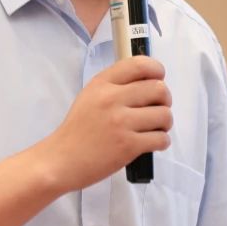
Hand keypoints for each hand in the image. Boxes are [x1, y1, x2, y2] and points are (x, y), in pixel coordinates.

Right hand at [35, 55, 172, 192]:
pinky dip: (161, 141)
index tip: (158, 80)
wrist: (61, 160)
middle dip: (165, 100)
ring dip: (164, 123)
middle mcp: (112, 99)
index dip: (157, 71)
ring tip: (154, 128)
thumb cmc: (77, 130)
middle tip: (157, 109)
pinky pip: (161, 138)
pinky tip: (151, 142)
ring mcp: (121, 122)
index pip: (140, 64)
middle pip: (159, 89)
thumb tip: (149, 82)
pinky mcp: (128, 146)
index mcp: (102, 83)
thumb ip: (116, 86)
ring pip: (164, 115)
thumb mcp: (90, 96)